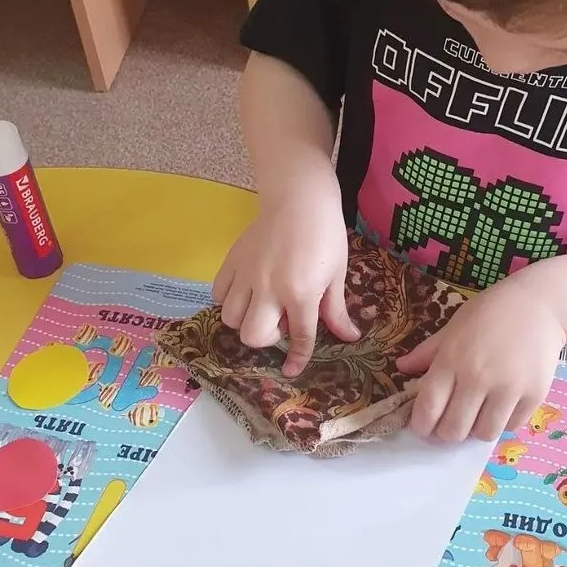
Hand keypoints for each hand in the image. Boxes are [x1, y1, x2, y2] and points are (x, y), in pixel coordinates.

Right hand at [213, 188, 358, 376]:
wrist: (299, 196)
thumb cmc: (325, 233)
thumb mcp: (337, 272)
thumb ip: (335, 308)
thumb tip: (348, 337)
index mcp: (301, 293)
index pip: (299, 337)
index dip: (297, 358)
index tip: (292, 370)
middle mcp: (269, 288)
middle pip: (253, 336)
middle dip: (266, 339)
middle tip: (279, 322)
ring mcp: (246, 274)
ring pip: (231, 318)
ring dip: (246, 321)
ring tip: (261, 306)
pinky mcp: (232, 261)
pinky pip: (218, 293)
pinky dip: (229, 300)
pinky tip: (245, 292)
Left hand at [397, 277, 564, 441]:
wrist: (539, 305)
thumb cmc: (490, 313)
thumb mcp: (453, 327)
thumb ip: (427, 352)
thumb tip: (401, 368)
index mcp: (452, 360)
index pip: (428, 409)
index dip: (421, 425)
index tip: (423, 426)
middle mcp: (478, 377)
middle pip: (454, 430)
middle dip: (447, 432)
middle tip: (450, 421)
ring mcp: (508, 389)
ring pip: (483, 434)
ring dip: (475, 429)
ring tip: (476, 414)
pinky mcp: (534, 396)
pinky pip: (510, 426)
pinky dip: (502, 422)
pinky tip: (500, 405)